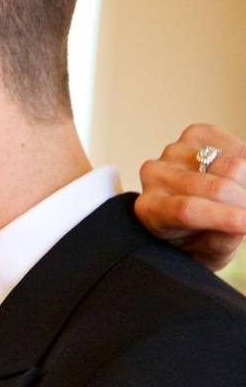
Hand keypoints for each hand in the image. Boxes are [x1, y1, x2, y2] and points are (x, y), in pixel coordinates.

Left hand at [135, 124, 245, 270]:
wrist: (189, 213)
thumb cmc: (197, 236)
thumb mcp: (208, 251)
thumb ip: (223, 237)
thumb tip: (243, 218)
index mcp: (150, 209)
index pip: (187, 209)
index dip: (223, 216)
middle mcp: (154, 175)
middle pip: (214, 186)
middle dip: (243, 202)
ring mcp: (173, 151)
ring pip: (230, 165)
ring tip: (242, 198)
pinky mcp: (195, 134)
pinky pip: (236, 146)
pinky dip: (245, 162)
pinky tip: (239, 178)